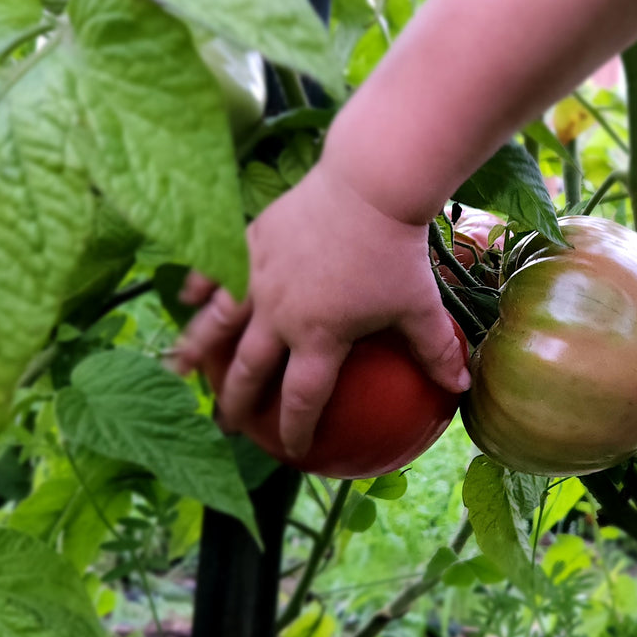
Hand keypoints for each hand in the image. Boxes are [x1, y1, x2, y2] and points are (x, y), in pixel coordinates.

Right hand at [171, 162, 470, 455]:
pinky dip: (200, 287)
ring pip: (218, 324)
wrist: (369, 186)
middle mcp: (280, 315)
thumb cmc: (396, 250)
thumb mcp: (420, 305)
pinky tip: (188, 299)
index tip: (292, 451)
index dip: (296, 429)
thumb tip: (459, 386)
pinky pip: (216, 270)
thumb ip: (436, 349)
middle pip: (250, 371)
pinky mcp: (250, 241)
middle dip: (236, 403)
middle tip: (227, 425)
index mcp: (319, 337)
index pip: (302, 398)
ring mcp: (258, 277)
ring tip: (177, 370)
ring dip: (196, 350)